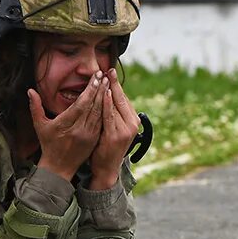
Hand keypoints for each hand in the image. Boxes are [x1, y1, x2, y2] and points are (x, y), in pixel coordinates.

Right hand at [29, 71, 104, 181]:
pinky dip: (106, 110)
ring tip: (108, 83)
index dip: (90, 90)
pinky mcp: (94, 139)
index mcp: (65, 125)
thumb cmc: (48, 144)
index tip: (96, 77)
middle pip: (93, 106)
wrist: (59, 167)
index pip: (81, 104)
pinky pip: (102, 122)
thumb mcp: (39, 126)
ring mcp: (88, 135)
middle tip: (105, 75)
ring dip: (105, 97)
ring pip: (99, 113)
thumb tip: (30, 90)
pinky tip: (109, 100)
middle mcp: (79, 130)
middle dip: (100, 89)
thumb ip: (35, 107)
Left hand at [88, 69, 140, 189]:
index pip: (124, 98)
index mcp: (132, 121)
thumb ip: (113, 114)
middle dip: (115, 83)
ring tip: (105, 77)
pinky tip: (105, 94)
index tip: (111, 72)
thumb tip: (108, 96)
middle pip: (122, 99)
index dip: (117, 85)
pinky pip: (110, 116)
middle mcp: (132, 124)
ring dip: (110, 90)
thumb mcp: (113, 128)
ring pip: (116, 105)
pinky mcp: (116, 136)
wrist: (107, 168)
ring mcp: (125, 130)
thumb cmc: (107, 147)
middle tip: (109, 69)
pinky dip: (108, 104)